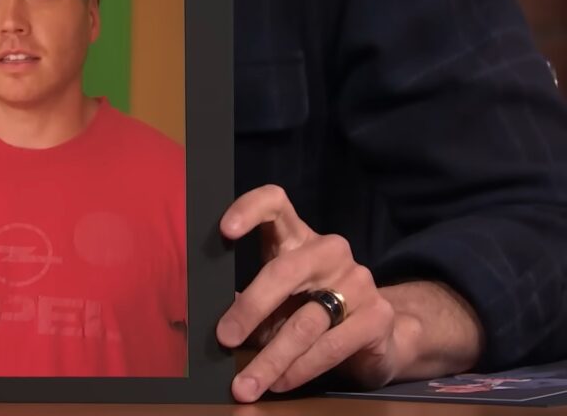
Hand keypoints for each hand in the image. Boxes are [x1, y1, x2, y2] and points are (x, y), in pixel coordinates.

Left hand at [216, 185, 396, 401]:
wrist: (377, 334)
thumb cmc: (311, 309)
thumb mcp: (277, 299)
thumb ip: (249, 300)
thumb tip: (209, 322)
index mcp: (298, 237)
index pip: (276, 203)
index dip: (249, 209)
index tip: (224, 231)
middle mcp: (329, 251)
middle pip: (284, 270)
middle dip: (251, 308)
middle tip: (224, 338)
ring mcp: (357, 281)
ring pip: (305, 320)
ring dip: (271, 357)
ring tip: (246, 384)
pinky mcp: (377, 316)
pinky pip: (330, 346)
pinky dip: (300, 369)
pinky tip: (280, 382)